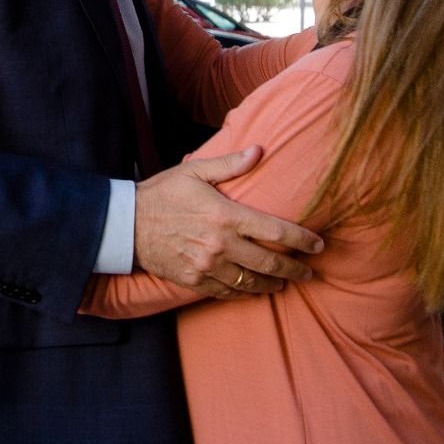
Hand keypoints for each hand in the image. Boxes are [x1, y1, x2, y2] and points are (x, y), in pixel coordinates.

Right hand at [134, 147, 324, 298]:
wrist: (125, 224)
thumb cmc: (162, 193)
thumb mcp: (196, 171)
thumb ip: (230, 164)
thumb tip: (260, 150)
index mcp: (226, 215)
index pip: (276, 231)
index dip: (302, 240)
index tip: (318, 245)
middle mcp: (221, 245)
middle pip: (269, 263)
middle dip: (294, 270)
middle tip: (309, 274)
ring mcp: (207, 266)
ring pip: (250, 283)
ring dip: (272, 285)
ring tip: (285, 284)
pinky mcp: (194, 281)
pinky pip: (226, 293)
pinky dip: (244, 293)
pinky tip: (253, 290)